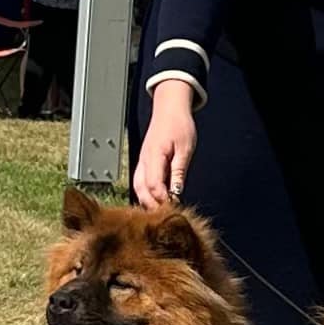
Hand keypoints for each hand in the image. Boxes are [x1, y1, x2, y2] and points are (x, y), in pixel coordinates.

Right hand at [132, 81, 196, 208]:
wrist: (169, 108)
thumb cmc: (179, 125)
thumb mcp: (185, 148)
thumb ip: (179, 171)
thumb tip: (177, 191)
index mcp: (154, 156)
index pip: (154, 184)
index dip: (163, 199)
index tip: (174, 207)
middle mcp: (144, 160)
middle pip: (141, 189)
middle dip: (152, 204)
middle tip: (166, 216)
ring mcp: (142, 161)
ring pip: (138, 187)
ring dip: (147, 200)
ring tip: (160, 211)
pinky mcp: (144, 162)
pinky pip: (140, 181)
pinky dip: (146, 192)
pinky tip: (156, 200)